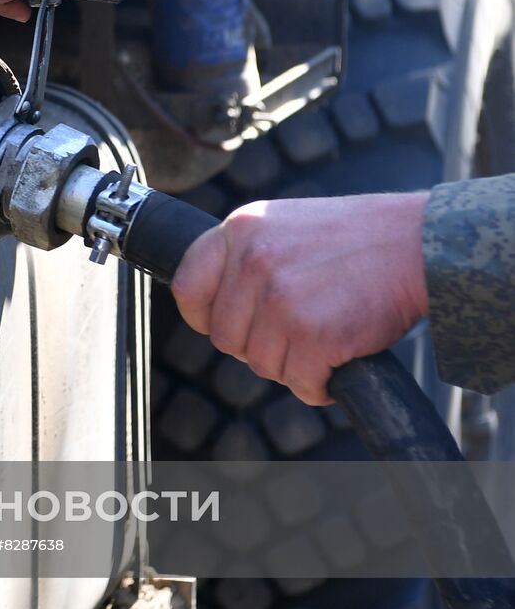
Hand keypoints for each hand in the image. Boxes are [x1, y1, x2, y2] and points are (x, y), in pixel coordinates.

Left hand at [171, 193, 429, 405]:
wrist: (419, 242)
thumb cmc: (357, 237)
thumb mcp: (285, 224)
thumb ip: (246, 256)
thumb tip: (218, 305)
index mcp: (240, 230)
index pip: (187, 287)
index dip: (203, 316)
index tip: (224, 324)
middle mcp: (253, 262)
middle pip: (226, 338)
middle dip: (259, 346)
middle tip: (297, 332)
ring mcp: (281, 300)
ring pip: (262, 365)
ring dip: (293, 365)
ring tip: (326, 336)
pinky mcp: (314, 334)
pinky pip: (301, 383)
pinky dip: (320, 384)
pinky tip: (339, 359)